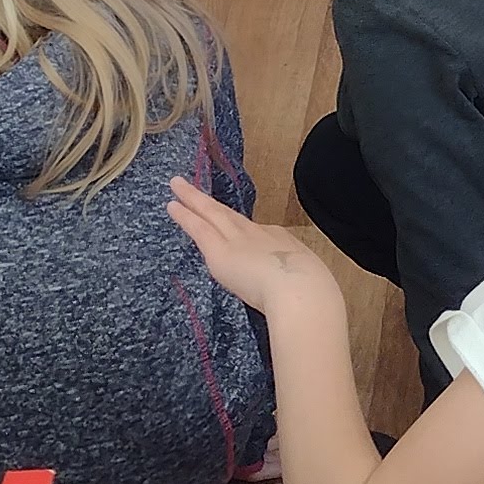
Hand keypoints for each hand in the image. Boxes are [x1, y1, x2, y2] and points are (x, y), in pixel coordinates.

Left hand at [166, 178, 352, 324]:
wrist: (301, 292)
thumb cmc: (311, 295)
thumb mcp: (311, 284)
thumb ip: (302, 287)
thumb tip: (311, 297)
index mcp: (283, 245)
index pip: (259, 236)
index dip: (245, 233)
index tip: (238, 233)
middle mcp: (259, 235)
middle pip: (231, 216)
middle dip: (213, 205)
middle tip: (195, 190)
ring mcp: (238, 240)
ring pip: (212, 214)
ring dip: (194, 199)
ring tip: (178, 185)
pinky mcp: (220, 250)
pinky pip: (198, 228)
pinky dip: (185, 215)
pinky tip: (172, 205)